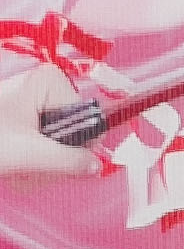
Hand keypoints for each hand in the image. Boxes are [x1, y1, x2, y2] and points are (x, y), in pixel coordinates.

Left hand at [0, 62, 100, 180]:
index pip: (89, 121)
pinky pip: (50, 144)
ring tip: (20, 166)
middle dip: (58, 158)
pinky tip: (19, 163)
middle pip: (77, 133)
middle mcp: (48, 87)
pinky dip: (36, 160)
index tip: (51, 157)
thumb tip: (99, 166)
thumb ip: (69, 161)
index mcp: (51, 82)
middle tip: (31, 167)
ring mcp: (39, 101)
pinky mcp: (30, 116)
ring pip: (64, 143)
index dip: (77, 146)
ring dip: (46, 164)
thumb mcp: (28, 154)